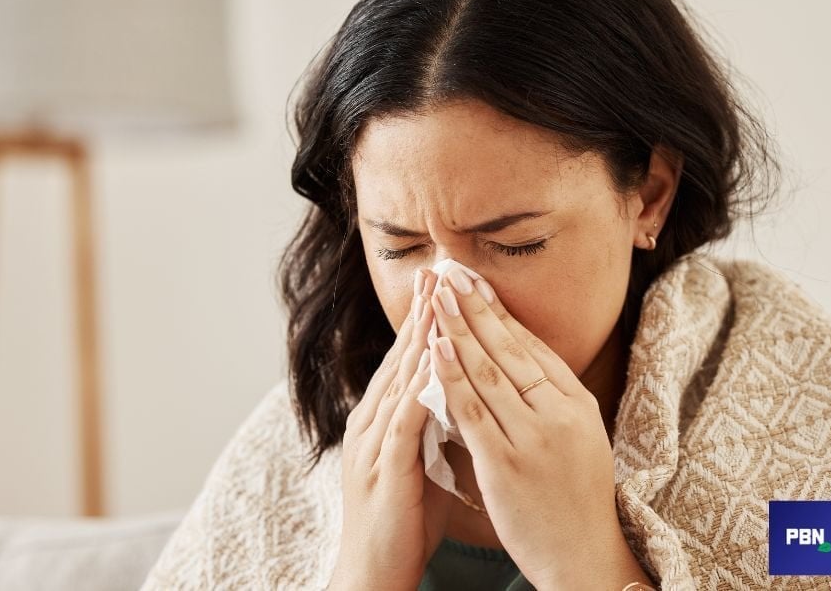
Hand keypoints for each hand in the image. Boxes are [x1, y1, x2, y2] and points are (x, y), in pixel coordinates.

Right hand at [329, 269, 453, 590]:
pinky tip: (436, 360)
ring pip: (400, 380)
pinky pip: (404, 419)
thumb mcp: (421, 461)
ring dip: (420, 338)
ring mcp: (375, 443)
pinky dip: (420, 386)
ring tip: (440, 300)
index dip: (426, 321)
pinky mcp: (384, 468)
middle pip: (401, 358)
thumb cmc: (403, 520)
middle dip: (422, 313)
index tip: (444, 283)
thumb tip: (457, 395)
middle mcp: (373, 423)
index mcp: (383, 420)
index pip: (407, 360)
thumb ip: (433, 426)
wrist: (374, 571)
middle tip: (439, 269)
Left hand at [426, 265, 644, 588]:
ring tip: (436, 295)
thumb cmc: (575, 499)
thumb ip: (550, 401)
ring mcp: (534, 436)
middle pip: (510, 348)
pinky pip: (473, 410)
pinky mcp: (507, 462)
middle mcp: (558, 412)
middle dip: (475, 306)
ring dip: (458, 329)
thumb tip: (516, 363)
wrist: (584, 554)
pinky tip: (435, 349)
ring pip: (488, 371)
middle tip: (450, 271)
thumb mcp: (578, 438)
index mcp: (576, 402)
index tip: (474, 281)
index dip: (499, 311)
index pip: (532, 346)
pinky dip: (451, 376)